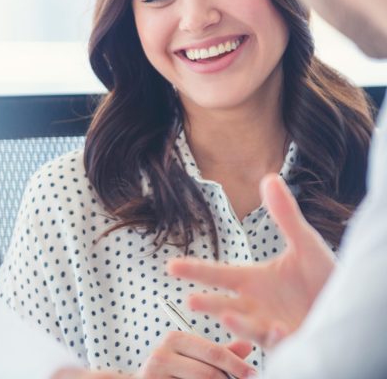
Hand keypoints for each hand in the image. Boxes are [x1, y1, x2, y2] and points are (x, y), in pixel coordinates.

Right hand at [52, 334, 253, 378]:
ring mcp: (155, 373)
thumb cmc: (174, 371)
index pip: (212, 352)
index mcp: (175, 338)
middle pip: (209, 373)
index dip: (236, 364)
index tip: (252, 373)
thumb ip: (220, 353)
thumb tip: (247, 345)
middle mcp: (162, 354)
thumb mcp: (195, 357)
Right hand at [167, 174, 335, 348]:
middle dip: (208, 304)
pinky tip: (276, 328)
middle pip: (224, 305)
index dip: (195, 270)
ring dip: (237, 325)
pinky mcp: (290, 342)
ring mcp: (270, 326)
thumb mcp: (305, 243)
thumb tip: (269, 178)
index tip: (171, 265)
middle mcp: (256, 306)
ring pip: (247, 327)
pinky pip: (277, 342)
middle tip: (190, 299)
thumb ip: (285, 214)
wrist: (350, 305)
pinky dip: (274, 336)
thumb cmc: (323, 276)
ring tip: (225, 317)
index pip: (218, 275)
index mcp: (254, 281)